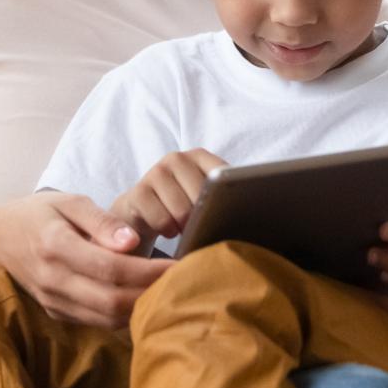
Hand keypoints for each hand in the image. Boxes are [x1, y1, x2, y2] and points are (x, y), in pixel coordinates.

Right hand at [0, 191, 172, 328]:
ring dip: (141, 309)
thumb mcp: (67, 202)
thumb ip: (101, 220)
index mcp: (56, 246)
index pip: (111, 268)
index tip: (180, 265)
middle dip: (152, 294)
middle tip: (185, 282)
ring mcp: (54, 302)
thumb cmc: (36, 214)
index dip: (149, 271)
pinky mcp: (58, 313)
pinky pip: (97, 321)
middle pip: (112, 300)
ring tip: (171, 292)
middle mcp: (54, 280)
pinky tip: (146, 300)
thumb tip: (133, 241)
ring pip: (107, 317)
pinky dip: (124, 315)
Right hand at [110, 148, 225, 256]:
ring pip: (183, 211)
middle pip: (202, 196)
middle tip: (200, 226)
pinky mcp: (137, 192)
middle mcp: (176, 158)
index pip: (223, 176)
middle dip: (204, 218)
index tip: (225, 212)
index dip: (225, 198)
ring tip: (183, 227)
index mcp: (199, 156)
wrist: (141, 211)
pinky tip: (168, 229)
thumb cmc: (183, 205)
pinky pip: (162, 221)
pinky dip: (168, 231)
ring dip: (185, 228)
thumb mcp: (203, 196)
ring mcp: (155, 172)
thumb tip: (250, 206)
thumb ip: (223, 194)